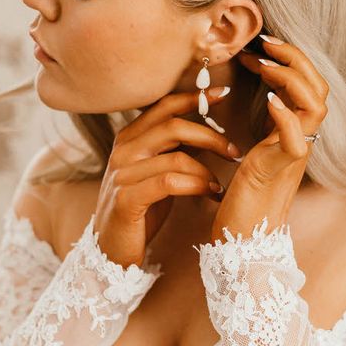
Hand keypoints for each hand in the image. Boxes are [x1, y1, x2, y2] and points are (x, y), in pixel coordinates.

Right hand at [92, 86, 240, 267]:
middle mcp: (123, 150)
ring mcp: (122, 174)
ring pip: (176, 157)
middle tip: (234, 151)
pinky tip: (211, 193)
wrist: (112, 251)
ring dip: (207, 170)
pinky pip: (170, 182)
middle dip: (211, 137)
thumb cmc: (141, 210)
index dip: (195, 97)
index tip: (224, 93)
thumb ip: (174, 149)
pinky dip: (197, 185)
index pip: (164, 106)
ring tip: (221, 184)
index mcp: (129, 138)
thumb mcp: (156, 172)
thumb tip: (210, 129)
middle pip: (174, 126)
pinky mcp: (126, 199)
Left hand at [209, 37, 328, 242]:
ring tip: (264, 64)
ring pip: (315, 106)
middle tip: (265, 42)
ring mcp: (296, 154)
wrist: (244, 238)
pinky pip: (296, 138)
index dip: (289, 59)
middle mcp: (303, 139)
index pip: (307, 84)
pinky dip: (285, 114)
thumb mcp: (256, 147)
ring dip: (291, 78)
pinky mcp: (281, 170)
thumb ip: (266, 122)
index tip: (260, 46)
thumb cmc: (244, 195)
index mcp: (296, 131)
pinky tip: (268, 99)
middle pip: (319, 87)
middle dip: (295, 58)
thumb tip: (259, 91)